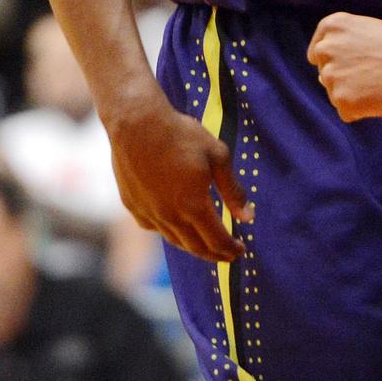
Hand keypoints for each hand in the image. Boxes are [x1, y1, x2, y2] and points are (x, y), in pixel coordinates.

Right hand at [106, 93, 252, 261]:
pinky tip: (176, 227)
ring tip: (206, 245)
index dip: (230, 249)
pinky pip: (156, 228)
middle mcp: (169, 216)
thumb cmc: (182, 135)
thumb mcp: (217, 156)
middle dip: (215, 254)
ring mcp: (148, 213)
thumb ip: (232, 190)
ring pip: (174, 240)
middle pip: (195, 246)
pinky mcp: (133, 207)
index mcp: (193, 205)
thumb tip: (248, 217)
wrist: (137, 125)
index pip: (216, 239)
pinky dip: (171, 233)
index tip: (241, 251)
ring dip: (193, 247)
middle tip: (228, 255)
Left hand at [307, 13, 381, 120]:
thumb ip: (340, 48)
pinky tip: (381, 97)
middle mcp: (326, 48)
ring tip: (381, 83)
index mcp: (332, 26)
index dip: (342, 59)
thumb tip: (320, 79)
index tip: (363, 58)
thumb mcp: (367, 31)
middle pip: (326, 74)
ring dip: (356, 94)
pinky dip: (362, 110)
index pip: (318, 52)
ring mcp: (331, 75)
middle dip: (347, 77)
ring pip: (336, 94)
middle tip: (377, 71)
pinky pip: (347, 112)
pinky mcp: (342, 101)